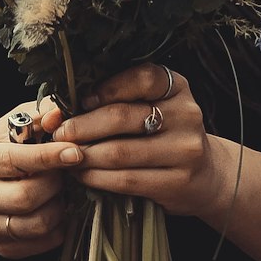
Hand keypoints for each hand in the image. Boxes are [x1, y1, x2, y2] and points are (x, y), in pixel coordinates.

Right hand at [0, 102, 82, 258]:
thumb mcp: (5, 128)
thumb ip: (35, 116)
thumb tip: (59, 114)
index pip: (13, 161)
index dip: (48, 156)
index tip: (75, 152)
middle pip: (26, 196)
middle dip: (55, 183)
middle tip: (63, 172)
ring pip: (37, 224)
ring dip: (59, 206)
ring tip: (58, 190)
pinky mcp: (3, 248)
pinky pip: (43, 242)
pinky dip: (58, 226)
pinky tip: (54, 208)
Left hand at [43, 64, 223, 217]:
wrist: (205, 175)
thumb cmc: (163, 134)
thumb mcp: (152, 107)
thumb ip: (114, 100)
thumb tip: (56, 109)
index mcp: (177, 87)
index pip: (142, 78)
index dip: (107, 88)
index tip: (81, 101)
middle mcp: (186, 114)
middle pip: (123, 117)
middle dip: (82, 126)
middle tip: (60, 133)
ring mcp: (184, 150)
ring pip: (120, 152)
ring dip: (85, 155)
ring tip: (66, 156)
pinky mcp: (177, 181)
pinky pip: (126, 179)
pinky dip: (97, 177)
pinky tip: (83, 175)